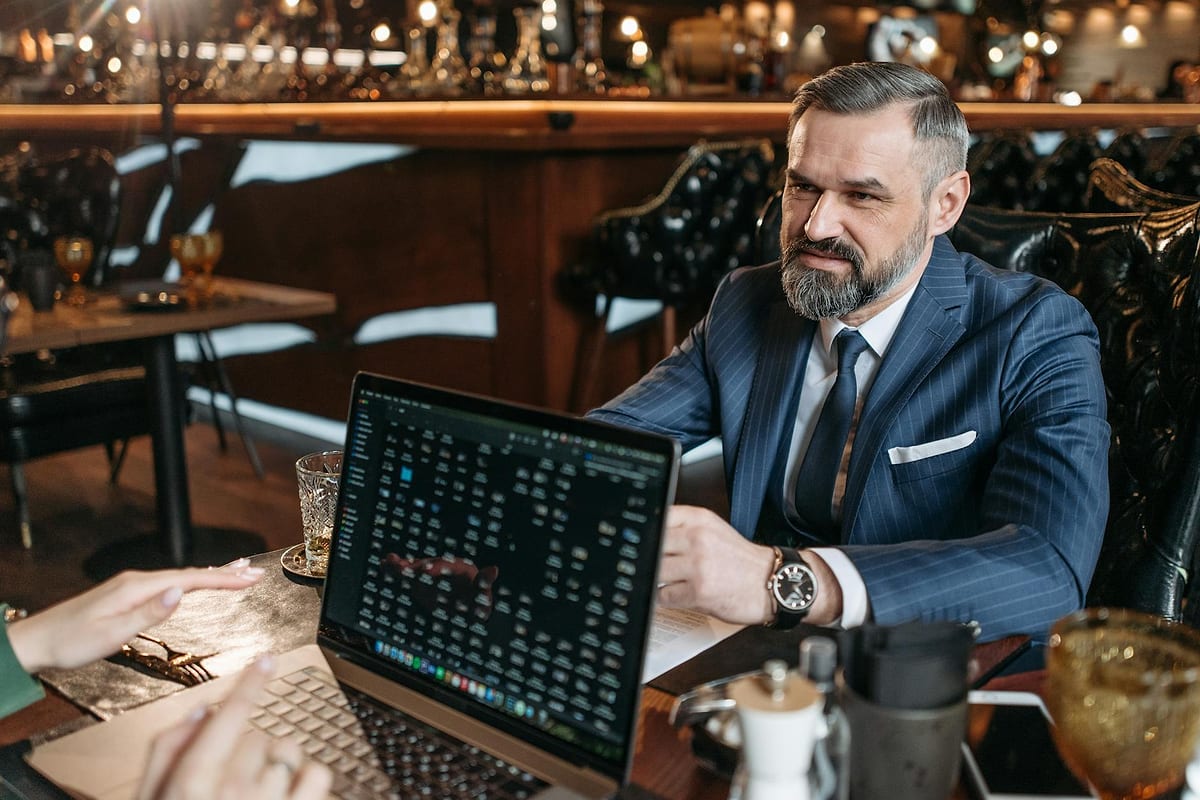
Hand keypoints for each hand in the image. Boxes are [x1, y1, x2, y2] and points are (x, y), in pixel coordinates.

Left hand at [7, 559, 264, 672]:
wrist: (38, 640)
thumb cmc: (71, 642)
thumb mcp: (111, 634)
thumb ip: (149, 613)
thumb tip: (180, 593)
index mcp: (138, 588)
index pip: (190, 580)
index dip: (223, 579)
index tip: (250, 578)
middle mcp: (138, 580)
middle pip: (191, 574)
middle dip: (225, 574)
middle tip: (255, 573)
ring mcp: (133, 585)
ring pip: (182, 577)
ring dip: (212, 575)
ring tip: (238, 571)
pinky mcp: (128, 594)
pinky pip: (170, 582)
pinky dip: (192, 580)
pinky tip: (196, 582)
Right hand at [137, 656, 331, 799]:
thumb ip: (165, 754)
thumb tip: (202, 710)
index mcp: (192, 785)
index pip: (228, 717)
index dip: (250, 683)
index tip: (267, 659)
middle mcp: (233, 794)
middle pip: (256, 734)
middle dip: (247, 748)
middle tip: (231, 780)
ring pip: (291, 750)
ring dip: (280, 762)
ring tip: (263, 787)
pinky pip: (320, 775)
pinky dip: (310, 778)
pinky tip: (291, 792)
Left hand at [657, 505, 775, 624]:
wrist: (770, 583)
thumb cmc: (740, 560)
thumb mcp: (713, 529)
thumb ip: (683, 527)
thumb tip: (650, 534)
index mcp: (699, 519)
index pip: (658, 518)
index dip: (646, 532)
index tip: (643, 542)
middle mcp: (698, 538)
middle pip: (652, 545)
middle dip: (650, 557)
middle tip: (654, 564)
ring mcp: (698, 566)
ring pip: (655, 571)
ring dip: (656, 579)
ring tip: (668, 580)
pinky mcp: (698, 592)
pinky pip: (664, 596)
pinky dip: (665, 598)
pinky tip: (676, 594)